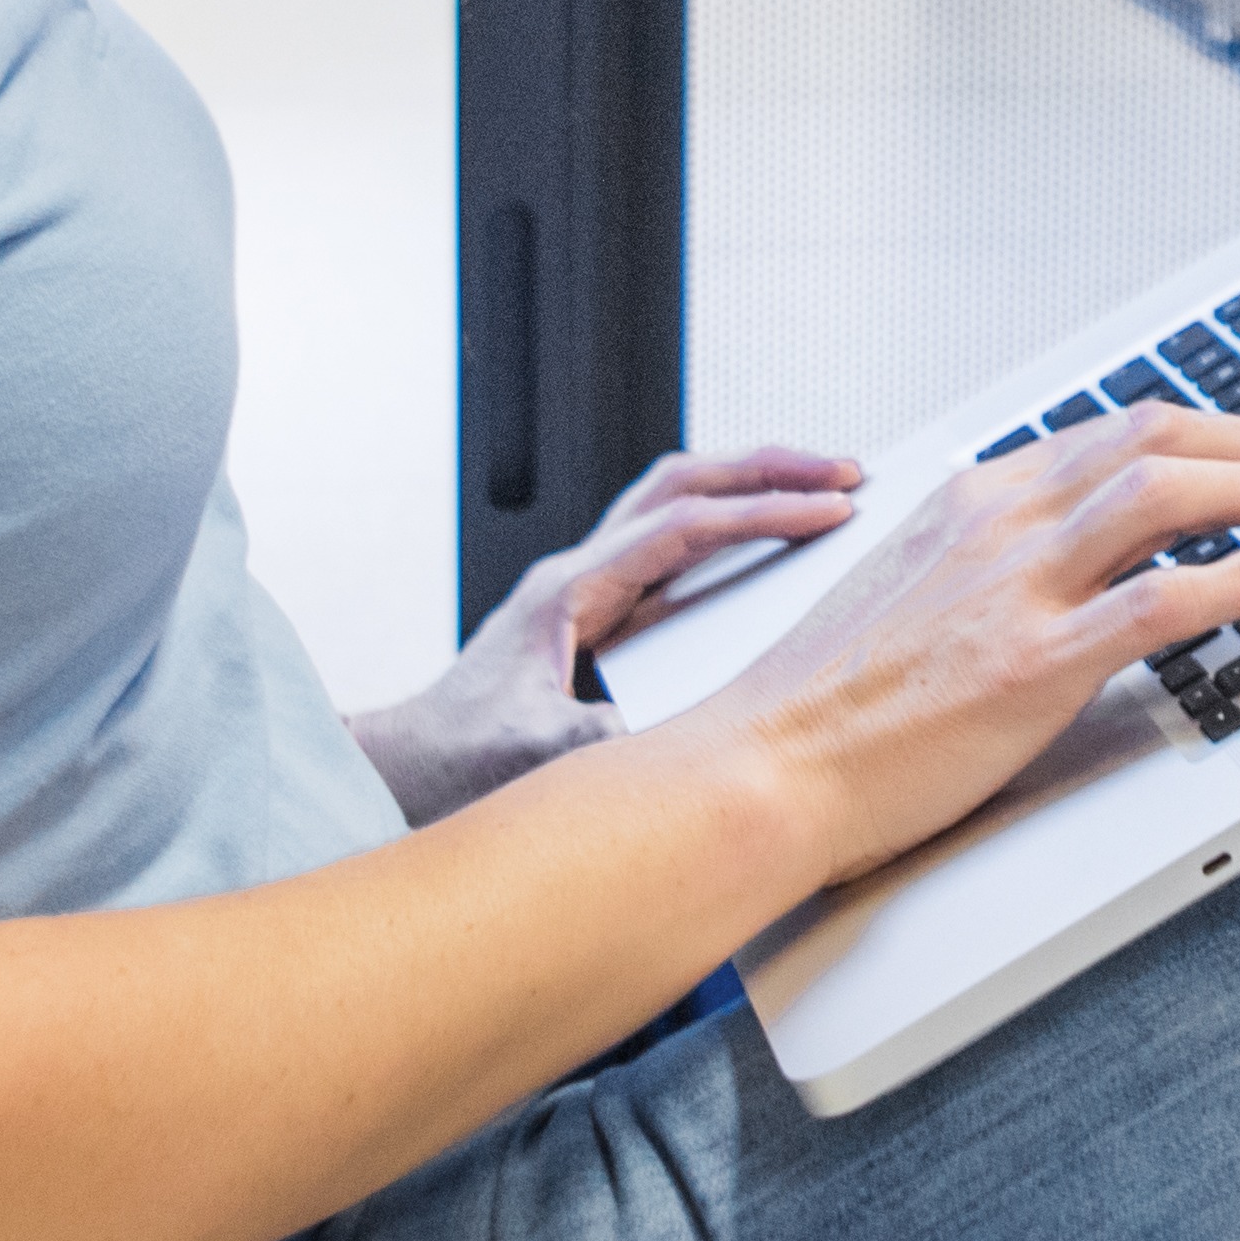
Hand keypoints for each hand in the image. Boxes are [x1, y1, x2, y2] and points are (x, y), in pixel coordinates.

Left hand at [348, 444, 864, 824]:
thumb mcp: (534, 757)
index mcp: (568, 591)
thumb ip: (606, 744)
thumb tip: (689, 741)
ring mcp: (586, 592)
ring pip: (676, 506)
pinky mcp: (596, 618)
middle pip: (683, 485)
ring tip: (818, 490)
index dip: (765, 513)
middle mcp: (577, 576)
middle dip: (767, 469)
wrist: (396, 771)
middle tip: (843, 471)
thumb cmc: (450, 762)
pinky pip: (673, 551)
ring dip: (748, 489)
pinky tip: (766, 554)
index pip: (685, 526)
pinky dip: (728, 533)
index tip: (833, 509)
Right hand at [669, 407, 1239, 881]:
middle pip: (1155, 438)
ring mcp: (1018, 587)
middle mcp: (999, 521)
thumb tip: (1058, 573)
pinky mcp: (1036, 662)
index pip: (1110, 434)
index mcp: (970, 502)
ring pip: (1170, 490)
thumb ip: (986, 568)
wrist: (766, 766)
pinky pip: (1171, 596)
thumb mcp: (910, 594)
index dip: (1202, 436)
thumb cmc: (827, 704)